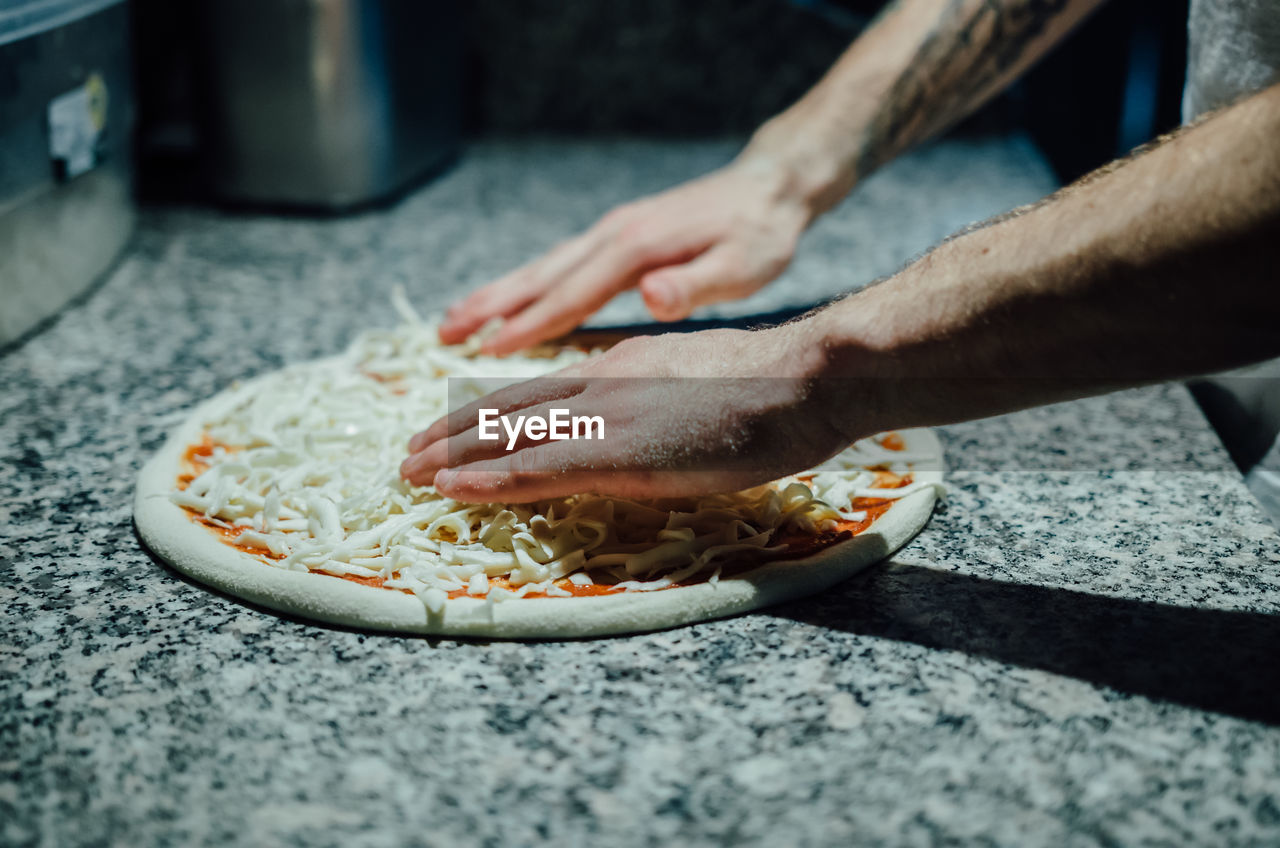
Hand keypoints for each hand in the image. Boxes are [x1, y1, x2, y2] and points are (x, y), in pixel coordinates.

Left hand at [401, 327, 857, 501]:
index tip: (452, 431)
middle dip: (453, 435)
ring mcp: (607, 415)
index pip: (536, 393)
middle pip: (509, 409)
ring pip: (511, 437)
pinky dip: (488, 480)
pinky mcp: (620, 451)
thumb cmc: (771, 391)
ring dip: (453, 457)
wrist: (804, 380)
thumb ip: (652, 404)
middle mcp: (601, 383)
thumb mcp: (695, 388)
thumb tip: (632, 430)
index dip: (487, 414)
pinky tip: (451, 489)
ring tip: (408, 473)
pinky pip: (538, 468)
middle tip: (409, 456)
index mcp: (621, 368)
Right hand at [438, 154, 816, 355]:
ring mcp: (612, 233)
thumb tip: (649, 295)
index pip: (573, 294)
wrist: (770, 188)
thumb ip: (696, 283)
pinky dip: (526, 283)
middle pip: (541, 275)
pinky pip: (560, 264)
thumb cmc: (762, 235)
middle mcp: (614, 235)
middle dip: (490, 305)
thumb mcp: (744, 264)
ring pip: (543, 267)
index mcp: (637, 248)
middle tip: (443, 334)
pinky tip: (507, 300)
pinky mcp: (618, 236)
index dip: (529, 324)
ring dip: (496, 293)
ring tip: (451, 320)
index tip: (486, 350)